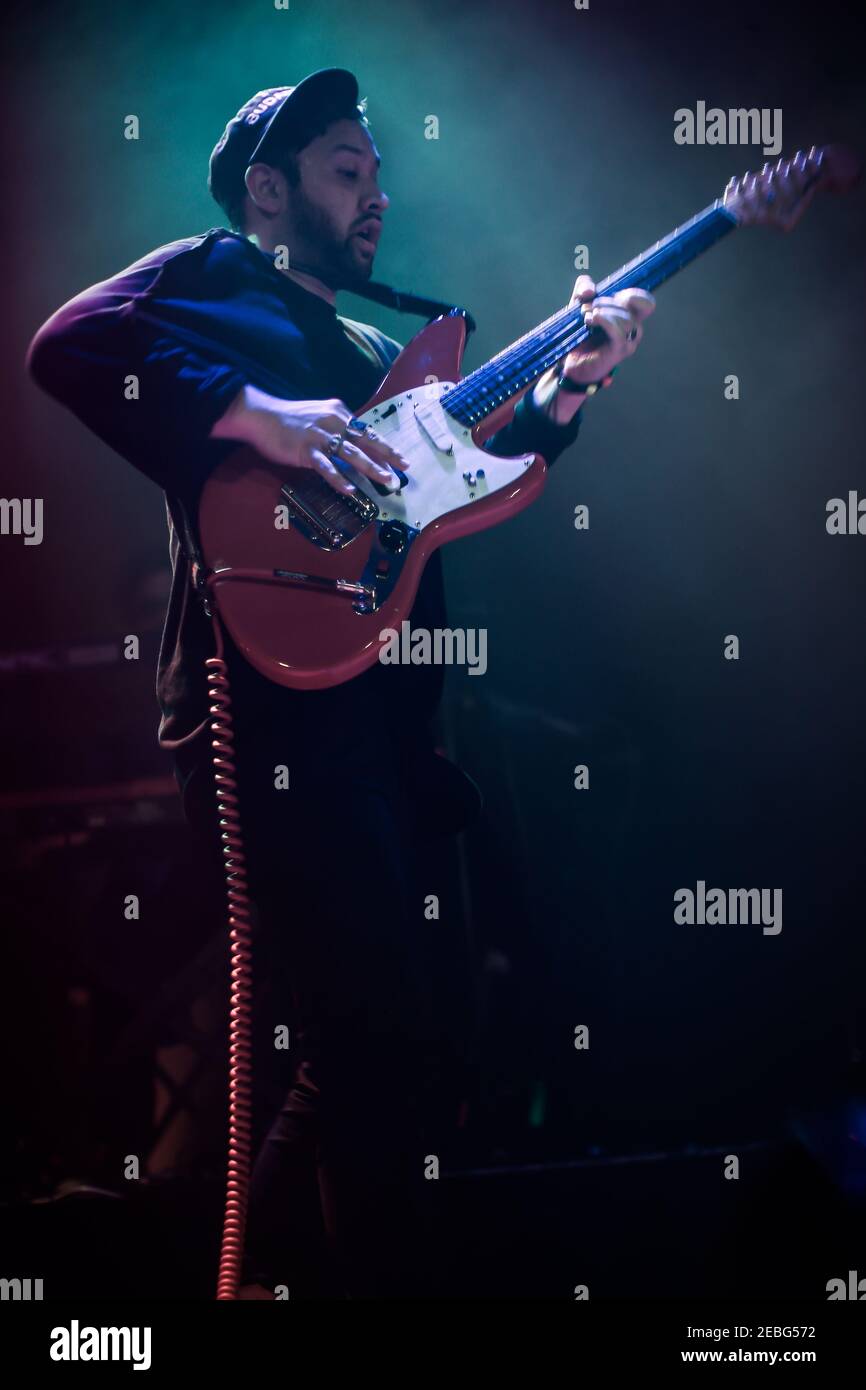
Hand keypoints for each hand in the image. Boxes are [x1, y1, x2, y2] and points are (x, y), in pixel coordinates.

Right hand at [210, 384, 408, 496]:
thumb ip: (339, 429)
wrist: (261, 415)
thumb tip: (357, 447)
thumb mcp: (320, 417)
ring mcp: (319, 436)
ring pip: (350, 454)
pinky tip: (351, 490)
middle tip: (404, 470)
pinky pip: (325, 466)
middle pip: (365, 441)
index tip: (401, 460)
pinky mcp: (305, 449)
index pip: (367, 432)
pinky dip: (339, 478)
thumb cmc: (291, 419)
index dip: (385, 447)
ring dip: (371, 468)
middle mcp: (334, 421)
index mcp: (339, 413)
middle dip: (387, 457)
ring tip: (386, 481)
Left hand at [560, 274, 655, 388]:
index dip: (633, 295)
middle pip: (631, 306)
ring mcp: (628, 342)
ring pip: (626, 319)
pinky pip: (619, 332)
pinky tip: (592, 320)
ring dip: (604, 312)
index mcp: (628, 317)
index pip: (646, 303)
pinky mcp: (619, 352)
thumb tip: (590, 291)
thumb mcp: (578, 303)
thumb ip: (583, 288)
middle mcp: (633, 330)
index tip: (612, 296)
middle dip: (606, 301)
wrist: (571, 363)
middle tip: (585, 308)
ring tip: (586, 317)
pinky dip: (605, 321)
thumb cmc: (579, 334)